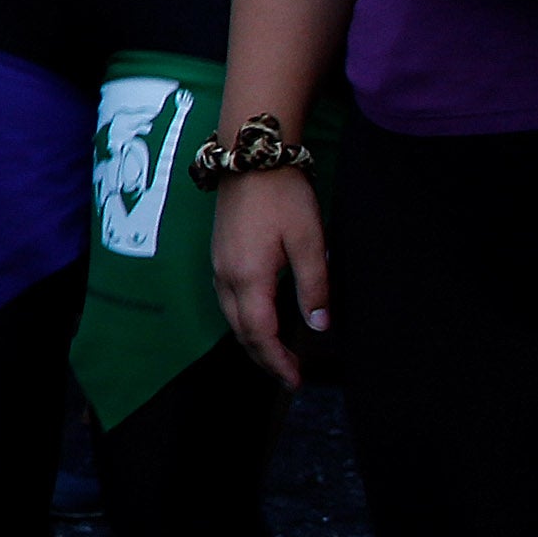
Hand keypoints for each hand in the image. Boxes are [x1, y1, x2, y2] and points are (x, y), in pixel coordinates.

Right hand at [211, 166, 326, 389]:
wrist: (251, 156)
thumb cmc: (283, 196)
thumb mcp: (310, 242)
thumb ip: (315, 287)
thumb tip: (319, 326)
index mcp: (248, 277)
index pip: (261, 334)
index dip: (278, 361)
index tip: (297, 380)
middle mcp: (226, 276)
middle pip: (241, 331)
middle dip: (264, 357)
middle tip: (290, 376)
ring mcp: (218, 264)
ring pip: (231, 317)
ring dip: (253, 340)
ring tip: (277, 354)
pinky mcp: (219, 254)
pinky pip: (228, 300)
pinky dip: (245, 320)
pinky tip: (260, 319)